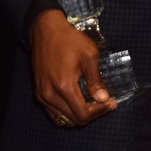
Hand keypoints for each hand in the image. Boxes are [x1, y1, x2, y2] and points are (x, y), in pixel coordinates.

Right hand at [31, 9, 117, 127]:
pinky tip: (78, 104)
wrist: (45, 29)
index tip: (111, 103)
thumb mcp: (89, 55)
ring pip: (63, 120)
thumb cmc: (69, 39)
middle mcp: (50, 95)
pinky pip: (54, 114)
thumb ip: (96, 80)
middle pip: (74, 120)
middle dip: (93, 115)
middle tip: (106, 104)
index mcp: (64, 86)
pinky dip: (67, 114)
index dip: (100, 112)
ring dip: (80, 117)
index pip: (83, 114)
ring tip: (93, 105)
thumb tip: (103, 99)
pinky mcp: (38, 93)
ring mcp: (42, 95)